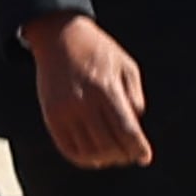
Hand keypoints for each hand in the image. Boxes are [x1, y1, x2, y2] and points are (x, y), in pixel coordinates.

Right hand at [23, 13, 149, 168]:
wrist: (59, 36)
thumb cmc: (98, 50)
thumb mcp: (126, 66)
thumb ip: (135, 97)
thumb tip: (135, 125)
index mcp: (106, 89)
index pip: (126, 131)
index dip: (138, 148)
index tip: (145, 157)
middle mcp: (83, 102)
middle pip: (108, 144)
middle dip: (124, 155)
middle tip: (131, 156)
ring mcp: (64, 110)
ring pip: (88, 150)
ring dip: (104, 159)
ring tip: (113, 156)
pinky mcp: (50, 114)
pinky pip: (66, 147)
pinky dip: (81, 157)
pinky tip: (93, 156)